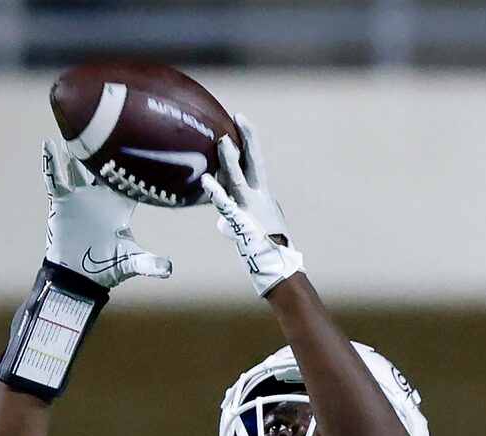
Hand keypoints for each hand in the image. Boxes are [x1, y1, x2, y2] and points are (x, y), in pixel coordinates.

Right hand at [43, 137, 171, 291]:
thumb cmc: (107, 266)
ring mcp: (79, 195)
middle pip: (101, 166)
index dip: (132, 165)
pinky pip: (54, 178)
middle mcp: (100, 195)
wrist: (79, 276)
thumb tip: (168, 270)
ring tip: (77, 126)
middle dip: (103, 149)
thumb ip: (149, 264)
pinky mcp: (61, 200)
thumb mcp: (130, 263)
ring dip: (76, 150)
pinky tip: (48, 145)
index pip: (128, 179)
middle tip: (107, 123)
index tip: (138, 146)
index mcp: (120, 205)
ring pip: (77, 166)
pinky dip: (51, 163)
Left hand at [201, 121, 301, 296]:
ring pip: (238, 179)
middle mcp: (259, 197)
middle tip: (238, 117)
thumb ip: (237, 219)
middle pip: (254, 162)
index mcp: (264, 195)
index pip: (256, 162)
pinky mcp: (242, 223)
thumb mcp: (254, 228)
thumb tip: (222, 222)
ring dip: (230, 160)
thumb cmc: (268, 251)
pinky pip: (226, 205)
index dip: (249, 140)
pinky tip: (206, 181)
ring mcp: (251, 209)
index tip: (240, 120)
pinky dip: (216, 192)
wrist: (279, 268)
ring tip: (222, 141)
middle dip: (248, 138)